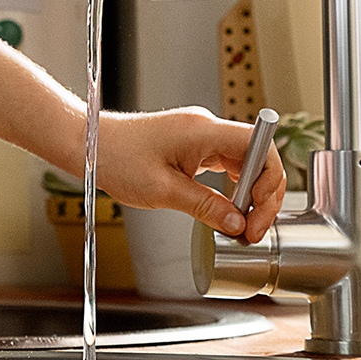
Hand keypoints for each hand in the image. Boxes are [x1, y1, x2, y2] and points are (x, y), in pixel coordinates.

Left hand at [90, 106, 288, 242]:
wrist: (90, 144)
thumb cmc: (116, 158)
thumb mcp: (163, 192)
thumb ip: (205, 207)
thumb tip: (238, 224)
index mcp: (202, 131)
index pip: (260, 148)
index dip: (270, 183)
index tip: (258, 215)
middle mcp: (206, 128)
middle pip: (257, 157)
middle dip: (263, 195)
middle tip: (252, 231)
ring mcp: (200, 135)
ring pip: (245, 163)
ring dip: (250, 194)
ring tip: (242, 226)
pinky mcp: (193, 145)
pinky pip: (227, 165)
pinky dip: (234, 188)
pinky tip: (228, 210)